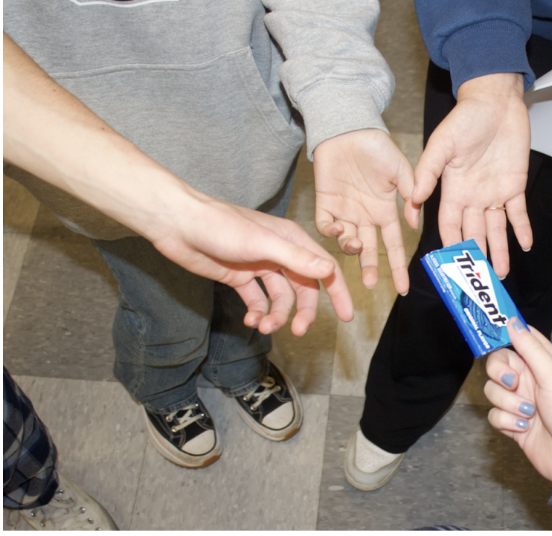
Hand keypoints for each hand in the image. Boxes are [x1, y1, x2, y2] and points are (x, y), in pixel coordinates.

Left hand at [146, 193, 353, 335]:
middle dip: (303, 312)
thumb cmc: (219, 225)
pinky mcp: (239, 277)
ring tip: (263, 327)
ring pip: (280, 298)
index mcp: (292, 240)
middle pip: (303, 289)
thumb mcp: (262, 244)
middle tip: (298, 332)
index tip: (347, 317)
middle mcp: (279, 253)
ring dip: (275, 316)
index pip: (324, 268)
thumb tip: (329, 271)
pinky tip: (250, 321)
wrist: (177, 224)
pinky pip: (257, 301)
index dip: (338, 292)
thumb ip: (296, 259)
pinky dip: (257, 313)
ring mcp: (259, 266)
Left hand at [313, 129, 415, 294]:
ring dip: (351, 249)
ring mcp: (345, 211)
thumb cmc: (377, 146)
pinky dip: (330, 232)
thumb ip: (410, 195)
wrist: (348, 129)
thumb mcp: (401, 170)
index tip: (402, 288)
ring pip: (347, 242)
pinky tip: (338, 229)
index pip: (393, 245)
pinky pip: (326, 226)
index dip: (397, 267)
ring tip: (355, 246)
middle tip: (370, 283)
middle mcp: (365, 216)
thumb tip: (414, 224)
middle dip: (369, 268)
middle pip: (368, 250)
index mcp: (385, 211)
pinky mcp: (325, 204)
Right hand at [412, 73, 532, 277]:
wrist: (495, 102)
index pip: (448, 225)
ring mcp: (494, 193)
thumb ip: (428, 171)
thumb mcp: (442, 144)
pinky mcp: (515, 185)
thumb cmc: (464, 119)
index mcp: (452, 190)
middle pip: (472, 233)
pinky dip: (522, 229)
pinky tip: (524, 245)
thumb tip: (413, 198)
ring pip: (496, 230)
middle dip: (474, 255)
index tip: (448, 266)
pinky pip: (518, 213)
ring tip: (501, 273)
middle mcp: (472, 197)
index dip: (448, 244)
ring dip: (498, 251)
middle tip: (478, 280)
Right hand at [484, 318, 551, 485]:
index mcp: (545, 362)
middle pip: (498, 364)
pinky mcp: (513, 423)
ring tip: (528, 413)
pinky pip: (494, 415)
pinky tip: (524, 428)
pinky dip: (507, 421)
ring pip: (493, 390)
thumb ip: (530, 348)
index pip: (520, 339)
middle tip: (513, 382)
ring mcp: (521, 401)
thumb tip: (513, 321)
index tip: (489, 331)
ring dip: (507, 402)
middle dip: (500, 374)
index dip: (504, 334)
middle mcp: (531, 380)